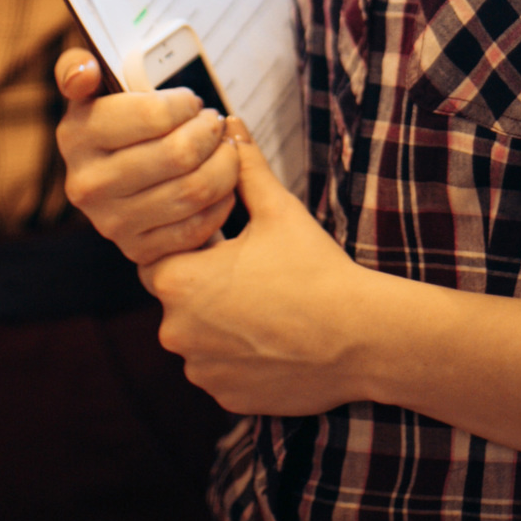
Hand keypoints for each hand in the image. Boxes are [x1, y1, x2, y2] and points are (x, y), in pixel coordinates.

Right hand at [55, 47, 239, 264]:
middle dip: (209, 132)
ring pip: (193, 190)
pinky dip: (221, 203)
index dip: (184, 104)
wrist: (118, 170)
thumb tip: (83, 72)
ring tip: (225, 149)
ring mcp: (111, 223)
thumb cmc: (117, 119)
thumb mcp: (93, 85)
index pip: (153, 115)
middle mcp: (87, 184)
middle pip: (178, 154)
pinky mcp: (138, 250)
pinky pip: (196, 228)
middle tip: (215, 123)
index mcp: (76, 136)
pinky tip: (223, 184)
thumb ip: (79, 67)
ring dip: (224, 165)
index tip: (191, 102)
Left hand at [141, 118, 376, 416]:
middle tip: (252, 272)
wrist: (361, 337)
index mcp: (179, 279)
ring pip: (197, 336)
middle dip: (205, 283)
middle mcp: (176, 330)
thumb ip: (244, 167)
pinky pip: (220, 370)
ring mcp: (200, 369)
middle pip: (177, 297)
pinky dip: (238, 356)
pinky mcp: (225, 397)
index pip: (159, 254)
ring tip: (266, 305)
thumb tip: (229, 124)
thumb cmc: (316, 269)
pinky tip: (273, 339)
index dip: (192, 244)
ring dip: (219, 322)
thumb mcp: (278, 211)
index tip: (225, 240)